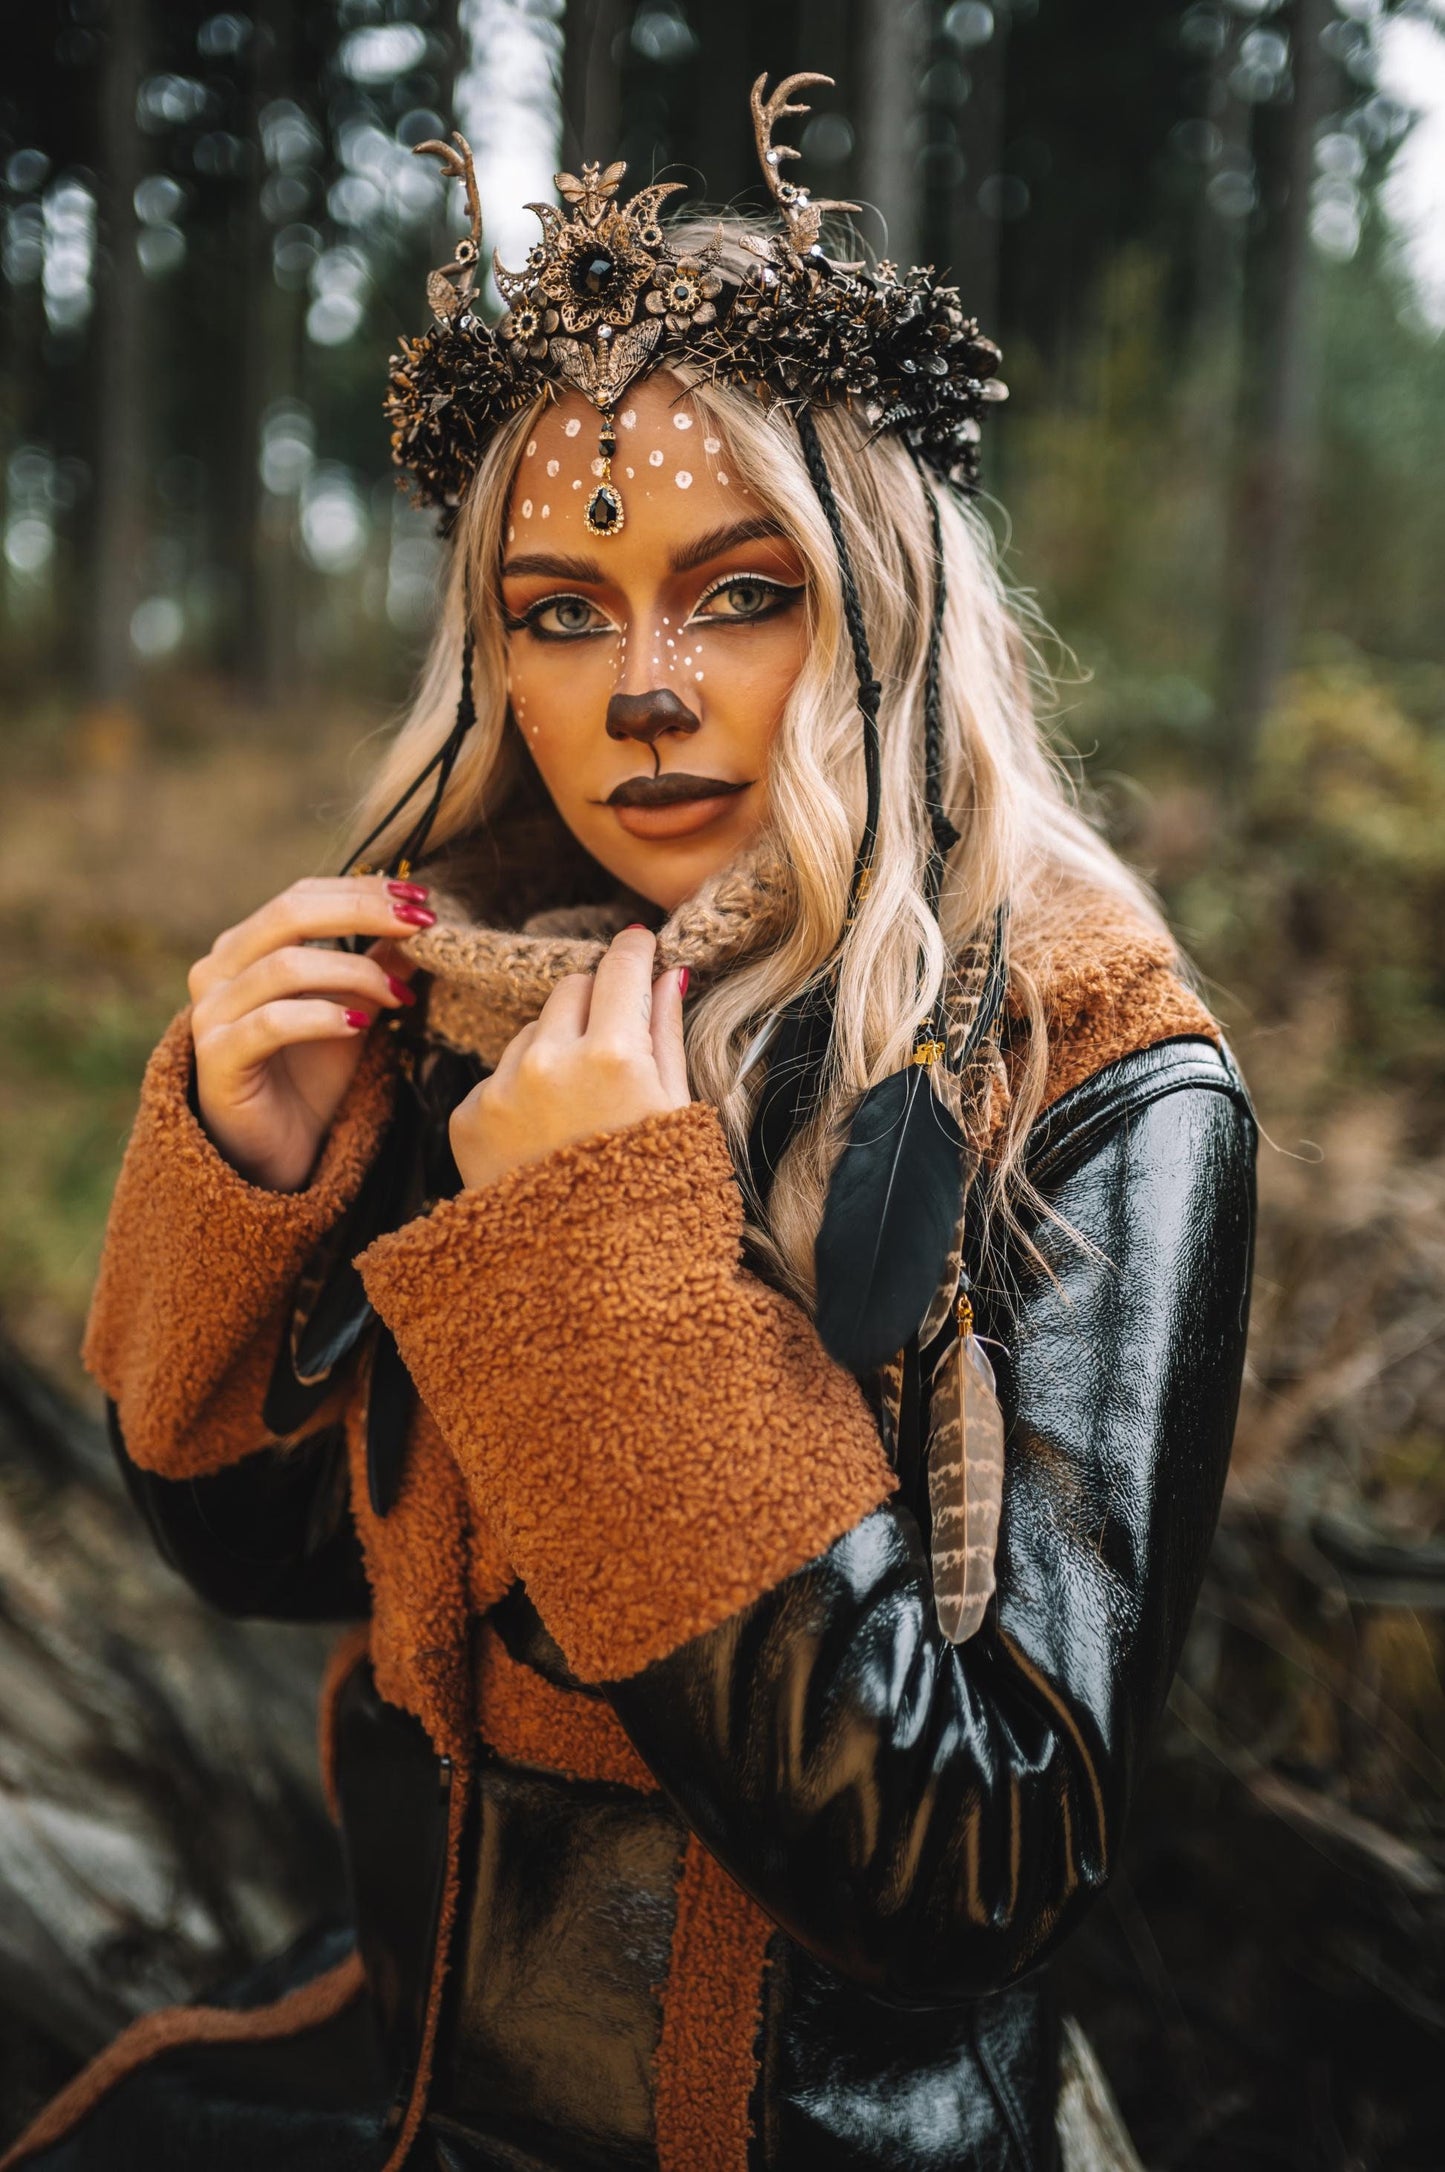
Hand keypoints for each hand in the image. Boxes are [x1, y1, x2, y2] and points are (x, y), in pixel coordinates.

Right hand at [189, 875, 436, 1192]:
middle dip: (362, 912)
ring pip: (285, 966)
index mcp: (245, 947)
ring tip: (399, 996)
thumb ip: (376, 965)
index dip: (362, 890)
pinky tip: (361, 1025)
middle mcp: (218, 969)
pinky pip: (272, 1023)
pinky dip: (322, 1017)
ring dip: (354, 973)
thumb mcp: (354, 1011)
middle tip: (418, 926)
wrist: (276, 1152)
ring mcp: (211, 1013)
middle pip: (290, 914)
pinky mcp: (217, 1058)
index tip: (422, 901)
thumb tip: (419, 920)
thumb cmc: (309, 1077)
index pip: (302, 895)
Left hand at [449, 926, 689, 1190]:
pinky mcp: (467, 1115)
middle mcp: (551, 1061)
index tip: (638, 945)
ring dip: (555, 1048)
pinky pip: (497, 1076)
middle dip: (594, 1001)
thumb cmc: (651, 1196)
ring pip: (532, 1030)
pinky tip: (543, 1138)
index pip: (619, 966)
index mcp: (615, 1055)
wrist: (584, 1278)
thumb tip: (668, 973)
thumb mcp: (676, 1114)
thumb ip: (667, 1034)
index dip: (633, 950)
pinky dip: (519, 1094)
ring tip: (578, 1111)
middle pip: (570, 987)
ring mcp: (502, 1088)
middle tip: (614, 1042)